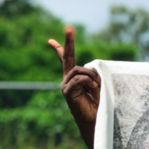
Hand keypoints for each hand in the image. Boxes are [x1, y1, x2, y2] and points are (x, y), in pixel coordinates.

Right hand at [48, 27, 100, 148]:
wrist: (95, 121)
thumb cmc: (98, 105)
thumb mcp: (97, 85)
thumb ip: (93, 75)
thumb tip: (92, 69)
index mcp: (75, 78)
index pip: (66, 60)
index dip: (61, 48)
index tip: (51, 40)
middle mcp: (68, 80)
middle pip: (67, 58)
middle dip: (68, 42)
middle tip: (69, 27)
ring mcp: (66, 86)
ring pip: (78, 70)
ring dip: (91, 76)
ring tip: (97, 86)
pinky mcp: (67, 92)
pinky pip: (78, 79)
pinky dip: (88, 81)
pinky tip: (94, 88)